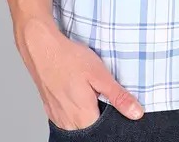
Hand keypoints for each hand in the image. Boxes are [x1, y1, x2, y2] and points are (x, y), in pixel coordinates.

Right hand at [14, 17, 144, 129]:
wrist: (41, 48)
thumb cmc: (69, 59)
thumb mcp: (100, 74)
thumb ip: (118, 96)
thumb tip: (136, 113)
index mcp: (83, 117)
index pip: (105, 129)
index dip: (113, 117)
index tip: (114, 101)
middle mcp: (68, 122)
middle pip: (91, 127)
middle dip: (99, 113)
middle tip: (100, 91)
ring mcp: (57, 116)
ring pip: (78, 124)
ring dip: (86, 112)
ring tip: (89, 91)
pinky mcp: (50, 109)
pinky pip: (67, 117)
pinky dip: (74, 108)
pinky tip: (77, 92)